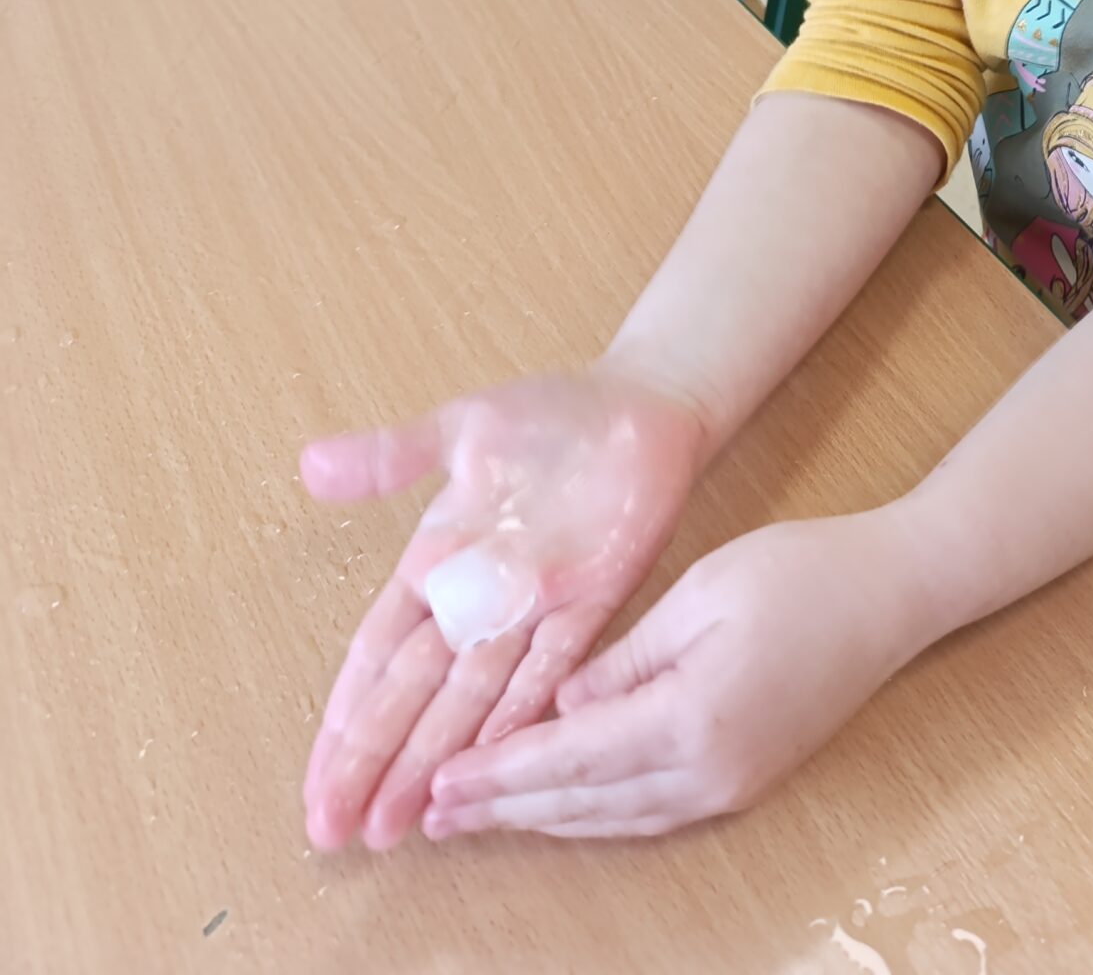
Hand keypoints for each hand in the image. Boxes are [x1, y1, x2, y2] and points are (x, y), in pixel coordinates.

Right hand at [301, 370, 703, 850]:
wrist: (643, 404)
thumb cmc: (552, 415)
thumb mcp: (463, 427)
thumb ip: (390, 454)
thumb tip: (308, 464)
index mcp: (436, 561)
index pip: (376, 655)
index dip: (343, 717)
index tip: (313, 779)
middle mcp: (477, 601)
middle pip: (413, 695)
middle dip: (373, 762)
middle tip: (334, 830)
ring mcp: (533, 609)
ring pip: (473, 701)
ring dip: (435, 763)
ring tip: (397, 826)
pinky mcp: (593, 604)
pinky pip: (551, 672)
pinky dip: (520, 720)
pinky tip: (492, 770)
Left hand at [423, 509, 930, 840]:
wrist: (894, 593)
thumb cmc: (801, 571)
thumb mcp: (701, 592)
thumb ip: (626, 655)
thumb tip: (560, 702)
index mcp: (690, 717)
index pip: (568, 759)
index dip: (498, 775)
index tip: (438, 783)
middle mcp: (708, 770)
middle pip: (584, 802)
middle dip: (505, 808)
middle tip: (433, 813)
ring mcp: (731, 784)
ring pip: (615, 817)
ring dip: (543, 816)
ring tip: (479, 816)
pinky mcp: (745, 778)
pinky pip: (650, 809)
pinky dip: (595, 809)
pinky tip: (561, 800)